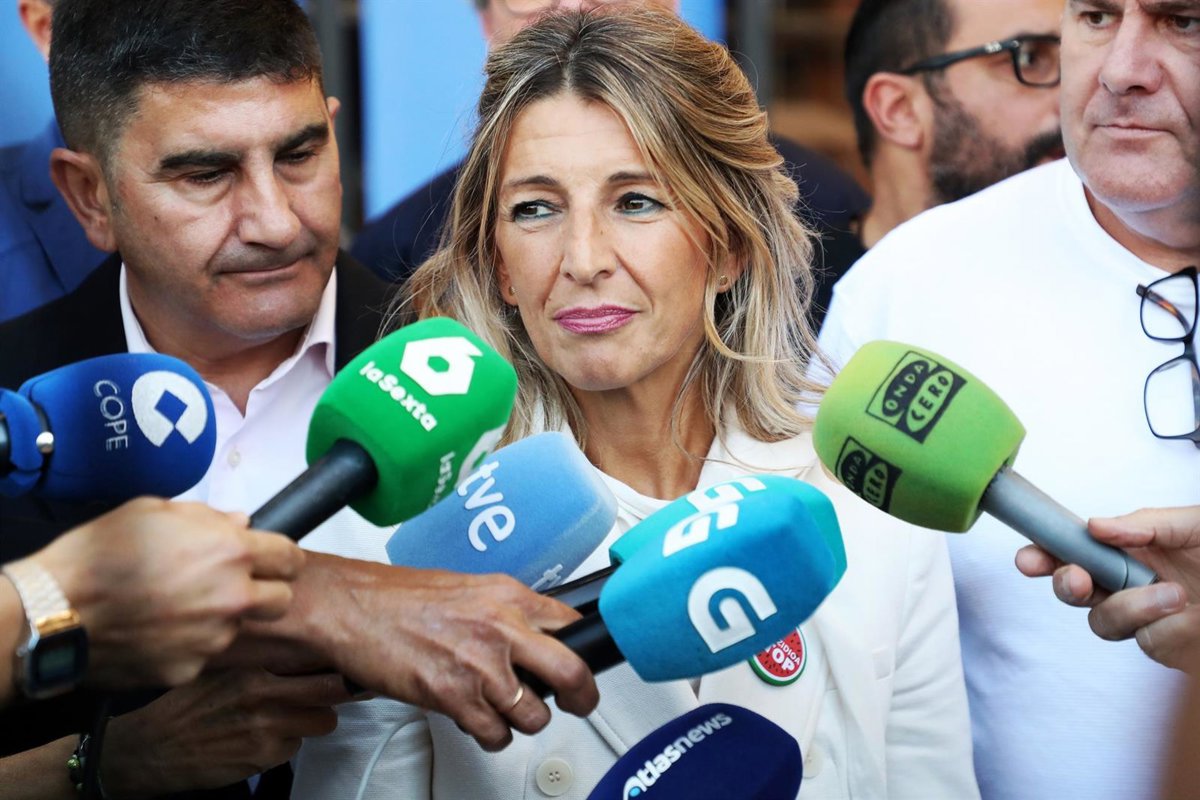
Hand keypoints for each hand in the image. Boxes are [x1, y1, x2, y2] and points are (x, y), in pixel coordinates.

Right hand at [31, 497, 305, 687]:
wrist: (56, 610)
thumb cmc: (101, 552)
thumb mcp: (155, 511)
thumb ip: (208, 517)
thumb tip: (240, 523)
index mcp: (232, 552)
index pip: (291, 557)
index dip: (281, 557)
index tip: (270, 560)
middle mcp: (232, 598)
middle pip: (282, 600)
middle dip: (264, 591)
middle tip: (233, 586)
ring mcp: (213, 639)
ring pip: (240, 628)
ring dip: (223, 618)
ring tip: (181, 608)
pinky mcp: (189, 669)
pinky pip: (203, 654)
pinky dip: (189, 645)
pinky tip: (159, 632)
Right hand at [101, 668, 350, 797]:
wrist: (150, 748)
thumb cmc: (188, 704)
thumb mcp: (223, 664)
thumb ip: (265, 653)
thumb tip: (314, 642)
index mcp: (253, 660)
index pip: (317, 652)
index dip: (337, 655)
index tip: (348, 654)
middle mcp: (263, 689)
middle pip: (335, 686)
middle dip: (341, 688)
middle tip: (341, 686)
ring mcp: (266, 724)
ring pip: (325, 720)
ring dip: (313, 720)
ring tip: (286, 716)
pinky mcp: (264, 756)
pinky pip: (298, 747)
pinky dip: (286, 745)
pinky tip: (260, 738)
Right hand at [241, 553, 600, 751]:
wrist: (352, 608)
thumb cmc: (399, 598)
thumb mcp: (468, 589)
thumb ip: (506, 611)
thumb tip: (535, 633)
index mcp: (509, 596)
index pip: (573, 624)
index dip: (585, 651)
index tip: (587, 667)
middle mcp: (502, 627)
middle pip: (573, 673)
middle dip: (581, 697)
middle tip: (577, 703)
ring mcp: (480, 665)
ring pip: (534, 715)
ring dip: (522, 720)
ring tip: (501, 709)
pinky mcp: (455, 697)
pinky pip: (495, 734)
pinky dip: (489, 735)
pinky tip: (476, 718)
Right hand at [1015, 505, 1199, 670]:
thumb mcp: (1194, 523)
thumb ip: (1146, 522)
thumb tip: (1097, 525)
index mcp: (1130, 549)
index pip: (1073, 551)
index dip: (1044, 555)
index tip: (1030, 558)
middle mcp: (1131, 585)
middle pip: (1075, 593)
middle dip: (1067, 585)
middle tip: (1077, 580)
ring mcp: (1148, 619)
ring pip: (1107, 622)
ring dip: (1132, 607)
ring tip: (1174, 594)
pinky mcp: (1169, 647)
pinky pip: (1150, 643)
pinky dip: (1170, 628)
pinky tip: (1192, 615)